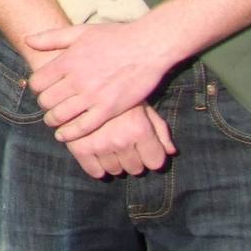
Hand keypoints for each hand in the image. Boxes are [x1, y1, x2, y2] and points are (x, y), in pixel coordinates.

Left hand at [26, 21, 172, 141]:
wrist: (148, 46)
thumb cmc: (115, 36)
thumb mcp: (80, 31)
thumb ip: (52, 37)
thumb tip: (27, 40)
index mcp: (67, 61)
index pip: (37, 82)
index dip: (37, 87)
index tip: (42, 89)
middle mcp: (77, 79)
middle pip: (46, 100)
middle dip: (44, 104)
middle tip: (48, 106)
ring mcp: (93, 96)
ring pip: (60, 115)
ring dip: (53, 120)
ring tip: (53, 120)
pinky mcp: (109, 109)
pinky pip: (83, 127)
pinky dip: (70, 133)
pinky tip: (64, 135)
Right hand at [62, 104, 176, 178]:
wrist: (83, 81)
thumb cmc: (119, 93)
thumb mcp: (143, 107)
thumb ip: (160, 130)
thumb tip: (171, 152)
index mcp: (139, 129)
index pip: (155, 162)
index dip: (152, 157)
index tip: (146, 151)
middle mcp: (121, 140)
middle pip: (135, 168)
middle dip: (134, 160)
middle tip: (127, 149)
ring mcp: (99, 145)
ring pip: (115, 170)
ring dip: (116, 164)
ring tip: (112, 150)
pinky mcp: (79, 147)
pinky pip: (93, 170)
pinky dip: (97, 169)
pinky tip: (99, 158)